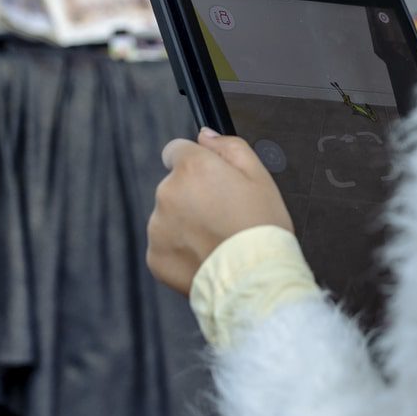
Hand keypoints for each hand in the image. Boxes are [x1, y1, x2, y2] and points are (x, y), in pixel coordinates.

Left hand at [147, 128, 293, 295]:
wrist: (254, 279)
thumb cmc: (261, 228)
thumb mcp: (259, 176)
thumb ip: (229, 147)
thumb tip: (205, 135)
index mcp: (192, 168)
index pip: (175, 150)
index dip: (195, 163)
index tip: (209, 179)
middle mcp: (168, 193)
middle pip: (173, 185)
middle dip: (193, 195)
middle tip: (223, 215)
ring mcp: (158, 227)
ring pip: (168, 216)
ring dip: (185, 223)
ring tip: (216, 239)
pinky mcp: (155, 256)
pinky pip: (165, 245)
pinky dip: (181, 250)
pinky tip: (206, 256)